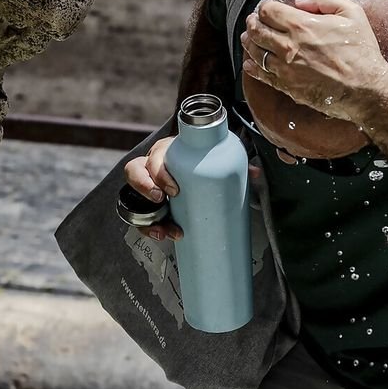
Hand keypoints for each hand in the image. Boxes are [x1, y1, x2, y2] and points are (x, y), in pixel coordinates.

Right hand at [123, 137, 261, 240]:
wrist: (196, 175)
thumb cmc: (201, 164)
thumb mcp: (214, 163)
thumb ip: (234, 165)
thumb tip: (254, 173)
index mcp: (167, 153)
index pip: (155, 156)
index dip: (159, 172)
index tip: (174, 189)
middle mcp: (152, 167)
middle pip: (135, 172)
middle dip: (145, 188)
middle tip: (162, 201)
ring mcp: (147, 187)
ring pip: (133, 198)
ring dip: (146, 217)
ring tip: (164, 231)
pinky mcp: (147, 205)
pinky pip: (139, 217)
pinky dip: (149, 229)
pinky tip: (163, 236)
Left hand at [240, 0, 387, 123]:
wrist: (365, 89)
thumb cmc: (361, 51)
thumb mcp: (352, 13)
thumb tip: (300, 1)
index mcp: (302, 25)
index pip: (269, 12)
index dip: (265, 8)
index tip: (266, 9)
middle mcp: (289, 46)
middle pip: (257, 31)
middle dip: (253, 23)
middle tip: (253, 22)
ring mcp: (285, 68)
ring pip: (256, 52)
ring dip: (249, 43)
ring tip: (249, 38)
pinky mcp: (286, 86)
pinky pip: (261, 75)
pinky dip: (252, 67)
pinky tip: (250, 63)